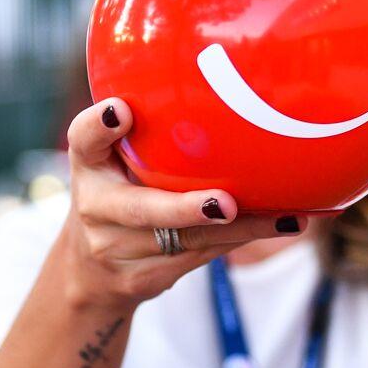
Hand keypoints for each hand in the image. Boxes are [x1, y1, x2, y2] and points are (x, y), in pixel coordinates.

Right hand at [55, 100, 303, 314]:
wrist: (90, 271)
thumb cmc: (120, 192)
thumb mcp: (115, 158)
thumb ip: (146, 129)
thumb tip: (223, 87)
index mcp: (88, 164)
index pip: (85, 139)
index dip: (99, 125)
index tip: (121, 110)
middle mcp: (95, 208)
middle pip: (141, 210)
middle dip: (185, 209)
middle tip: (224, 204)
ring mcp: (116, 250)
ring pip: (185, 241)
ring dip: (238, 230)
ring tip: (282, 217)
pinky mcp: (141, 280)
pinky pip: (199, 258)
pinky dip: (239, 240)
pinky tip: (278, 226)